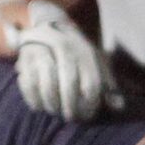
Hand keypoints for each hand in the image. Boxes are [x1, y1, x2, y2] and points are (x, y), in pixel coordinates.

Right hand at [10, 1, 113, 120]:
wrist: (49, 27)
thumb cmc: (76, 54)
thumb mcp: (95, 63)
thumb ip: (106, 85)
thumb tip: (118, 107)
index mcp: (85, 52)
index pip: (91, 83)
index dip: (90, 103)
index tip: (86, 115)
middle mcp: (65, 48)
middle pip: (69, 82)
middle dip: (70, 104)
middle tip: (70, 117)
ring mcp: (43, 52)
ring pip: (47, 84)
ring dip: (52, 103)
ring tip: (55, 111)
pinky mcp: (25, 58)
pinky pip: (29, 84)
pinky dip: (33, 99)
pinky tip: (39, 106)